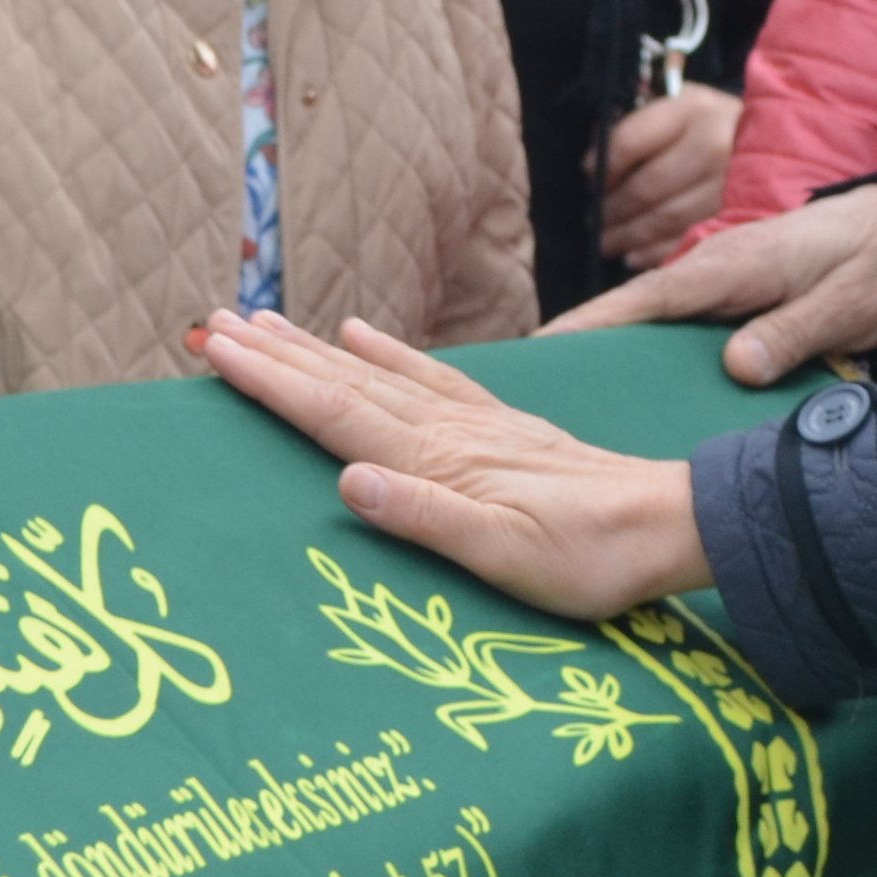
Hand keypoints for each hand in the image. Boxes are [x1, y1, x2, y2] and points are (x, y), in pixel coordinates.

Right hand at [197, 311, 711, 615]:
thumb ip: (424, 516)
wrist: (666, 525)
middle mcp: (447, 428)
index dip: (272, 382)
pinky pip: (426, 377)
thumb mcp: (504, 554)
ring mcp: (473, 421)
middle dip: (274, 354)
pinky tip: (361, 335)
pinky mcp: (498, 425)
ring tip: (264, 321)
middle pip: (343, 381)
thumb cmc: (587, 556)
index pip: (336, 413)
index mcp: (438, 459)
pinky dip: (386, 353)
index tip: (215, 350)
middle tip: (211, 322)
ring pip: (375, 373)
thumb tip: (347, 480)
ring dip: (314, 349)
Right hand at [545, 182, 876, 382]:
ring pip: (645, 325)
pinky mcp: (725, 302)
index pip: (649, 298)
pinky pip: (670, 330)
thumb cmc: (873, 263)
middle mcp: (710, 272)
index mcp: (732, 267)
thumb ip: (792, 332)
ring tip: (551, 403)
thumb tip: (736, 364)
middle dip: (573, 345)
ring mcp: (714, 286)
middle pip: (629, 313)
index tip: (542, 350)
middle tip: (518, 391)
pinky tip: (621, 394)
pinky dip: (638, 354)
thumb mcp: (845, 303)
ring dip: (601, 355)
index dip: (592, 324)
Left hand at [596, 85, 740, 262]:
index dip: (603, 165)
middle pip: (646, 187)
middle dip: (611, 209)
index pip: (629, 142)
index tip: (588, 176)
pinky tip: (635, 256)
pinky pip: (687, 241)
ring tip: (608, 242)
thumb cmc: (709, 123)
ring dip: (627, 236)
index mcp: (691, 109)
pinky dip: (655, 253)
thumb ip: (638, 125)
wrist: (773, 138)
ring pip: (664, 219)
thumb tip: (594, 165)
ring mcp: (729, 185)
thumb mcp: (678, 105)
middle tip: (593, 221)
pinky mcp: (739, 217)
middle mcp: (713, 145)